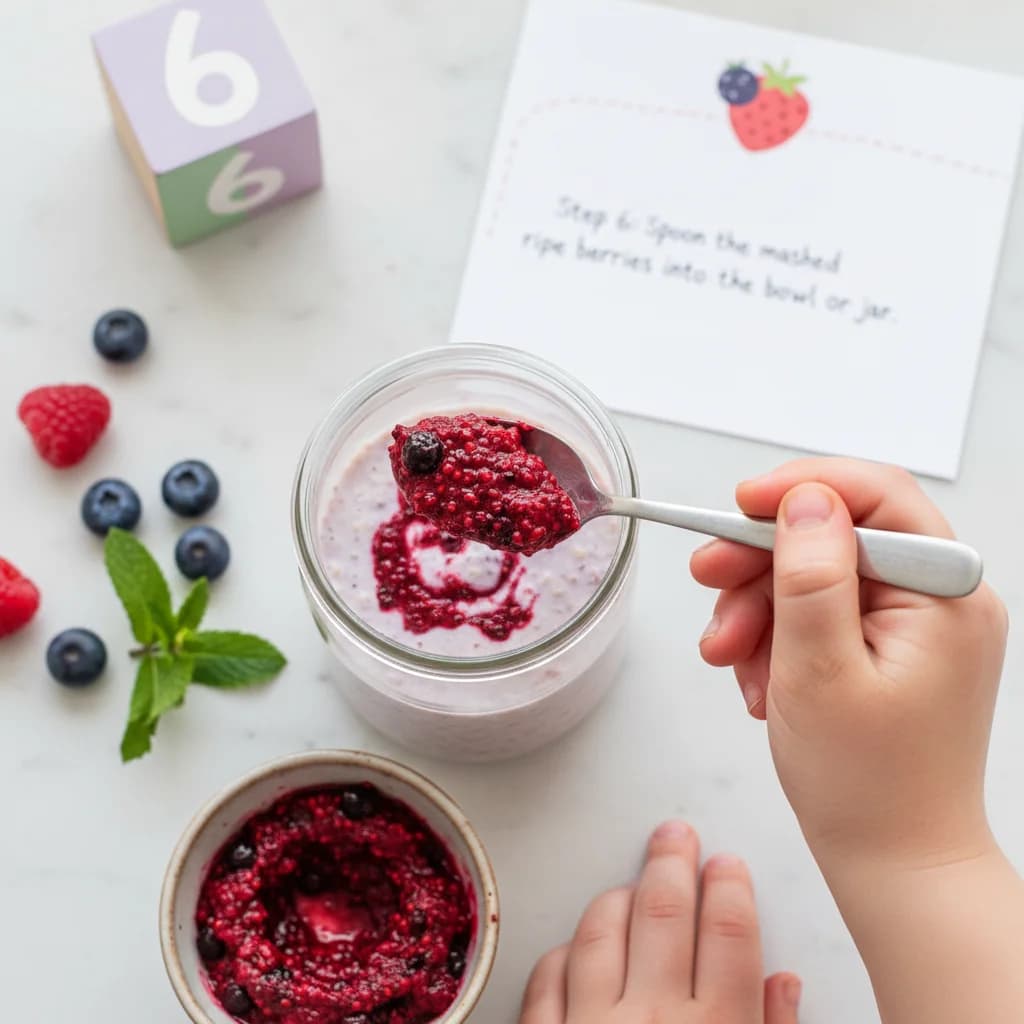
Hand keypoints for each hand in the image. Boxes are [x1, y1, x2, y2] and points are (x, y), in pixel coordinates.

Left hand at [519, 821, 800, 1023]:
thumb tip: (782, 983)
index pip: (729, 935)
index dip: (728, 888)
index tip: (725, 865)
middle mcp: (653, 1021)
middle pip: (663, 914)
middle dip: (670, 863)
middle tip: (674, 836)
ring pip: (600, 933)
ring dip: (617, 900)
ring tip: (630, 885)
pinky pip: (547, 980)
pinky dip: (564, 955)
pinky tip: (578, 947)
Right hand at [691, 458, 1008, 872]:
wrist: (892, 860)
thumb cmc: (867, 785)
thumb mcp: (820, 670)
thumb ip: (811, 575)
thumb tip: (805, 498)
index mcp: (946, 595)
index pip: (876, 497)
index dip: (800, 488)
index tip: (737, 505)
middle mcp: (941, 598)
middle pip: (836, 534)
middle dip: (762, 561)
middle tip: (708, 583)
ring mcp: (917, 623)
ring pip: (817, 574)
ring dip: (760, 608)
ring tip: (731, 659)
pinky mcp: (890, 645)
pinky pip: (820, 612)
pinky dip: (778, 637)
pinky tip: (761, 678)